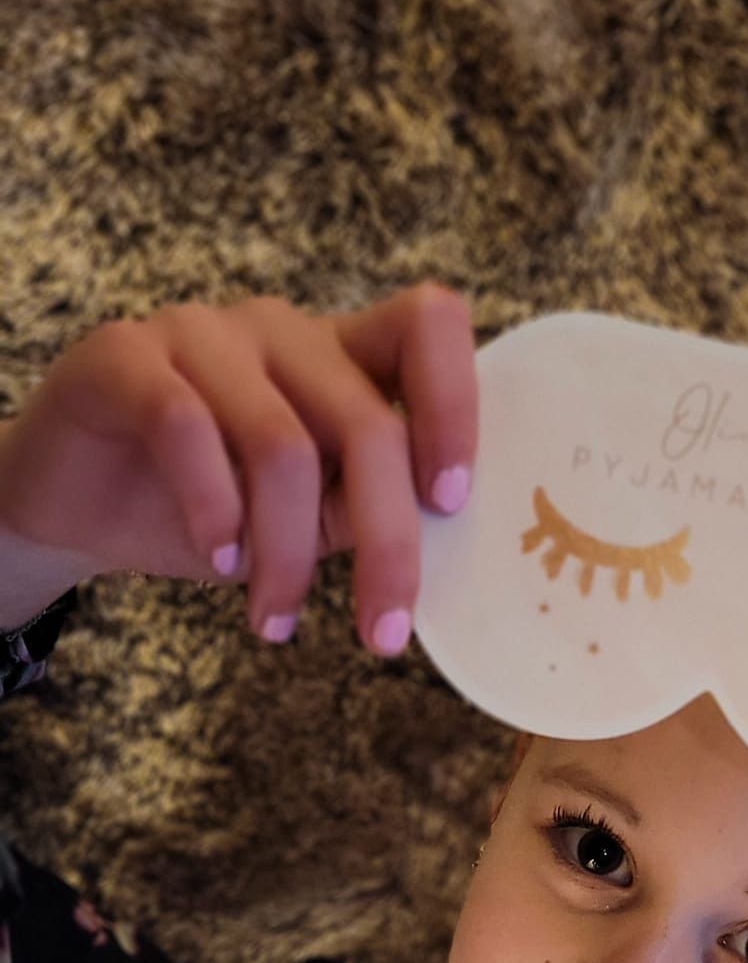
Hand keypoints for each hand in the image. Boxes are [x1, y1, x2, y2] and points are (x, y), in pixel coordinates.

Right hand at [0, 282, 479, 654]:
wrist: (77, 506)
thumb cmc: (208, 510)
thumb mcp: (306, 520)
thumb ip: (363, 510)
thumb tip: (440, 541)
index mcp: (341, 357)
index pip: (427, 329)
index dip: (456, 406)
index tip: (452, 504)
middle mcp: (282, 330)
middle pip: (368, 421)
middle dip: (387, 544)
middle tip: (384, 633)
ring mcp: (203, 332)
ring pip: (281, 443)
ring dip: (286, 555)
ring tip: (274, 621)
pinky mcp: (126, 355)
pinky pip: (188, 429)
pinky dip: (214, 512)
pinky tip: (218, 561)